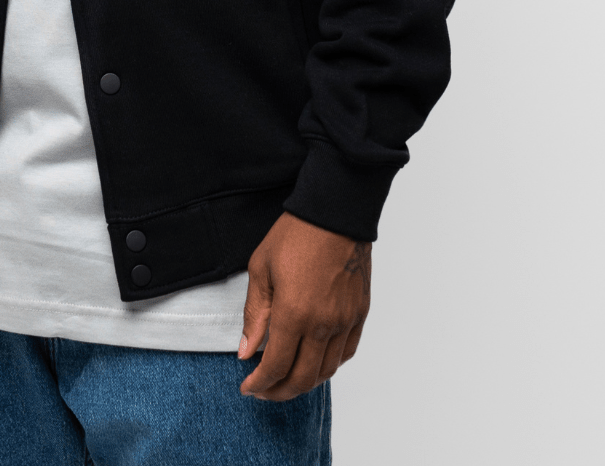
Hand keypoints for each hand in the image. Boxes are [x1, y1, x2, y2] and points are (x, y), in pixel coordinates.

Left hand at [238, 212, 370, 399]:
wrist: (335, 212)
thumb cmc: (295, 234)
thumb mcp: (261, 269)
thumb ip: (254, 314)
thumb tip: (245, 351)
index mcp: (294, 313)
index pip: (275, 366)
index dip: (259, 383)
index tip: (247, 387)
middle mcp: (323, 324)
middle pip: (302, 378)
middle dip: (278, 391)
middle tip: (263, 390)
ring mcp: (345, 321)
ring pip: (326, 371)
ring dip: (304, 383)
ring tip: (286, 380)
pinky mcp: (359, 314)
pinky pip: (345, 353)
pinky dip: (328, 366)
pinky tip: (314, 362)